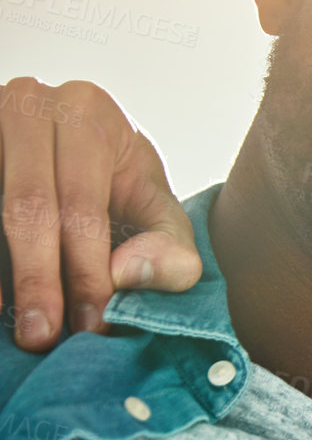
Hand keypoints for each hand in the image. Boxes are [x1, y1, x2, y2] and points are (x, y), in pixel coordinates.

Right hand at [0, 77, 199, 350]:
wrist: (70, 149)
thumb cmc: (117, 184)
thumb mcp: (156, 208)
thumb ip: (167, 245)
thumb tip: (127, 276)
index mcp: (87, 112)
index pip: (83, 203)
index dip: (87, 271)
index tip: (91, 327)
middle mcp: (27, 103)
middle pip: (27, 205)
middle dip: (36, 278)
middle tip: (41, 336)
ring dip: (0, 274)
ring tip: (14, 326)